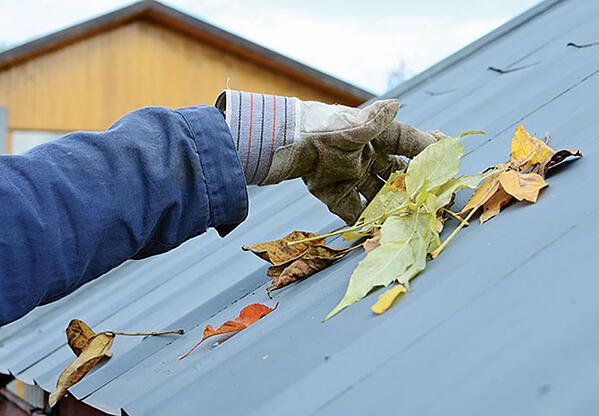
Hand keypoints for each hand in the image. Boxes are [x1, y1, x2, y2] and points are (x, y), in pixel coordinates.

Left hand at [262, 99, 443, 223]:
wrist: (295, 146)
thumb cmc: (329, 129)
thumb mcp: (356, 127)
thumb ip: (377, 121)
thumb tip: (395, 104)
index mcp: (379, 140)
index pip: (411, 148)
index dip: (428, 157)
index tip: (446, 168)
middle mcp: (371, 161)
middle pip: (398, 178)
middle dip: (413, 190)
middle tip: (430, 203)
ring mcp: (355, 180)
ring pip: (380, 199)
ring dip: (392, 210)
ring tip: (408, 222)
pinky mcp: (338, 197)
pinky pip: (355, 213)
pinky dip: (365, 224)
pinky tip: (378, 233)